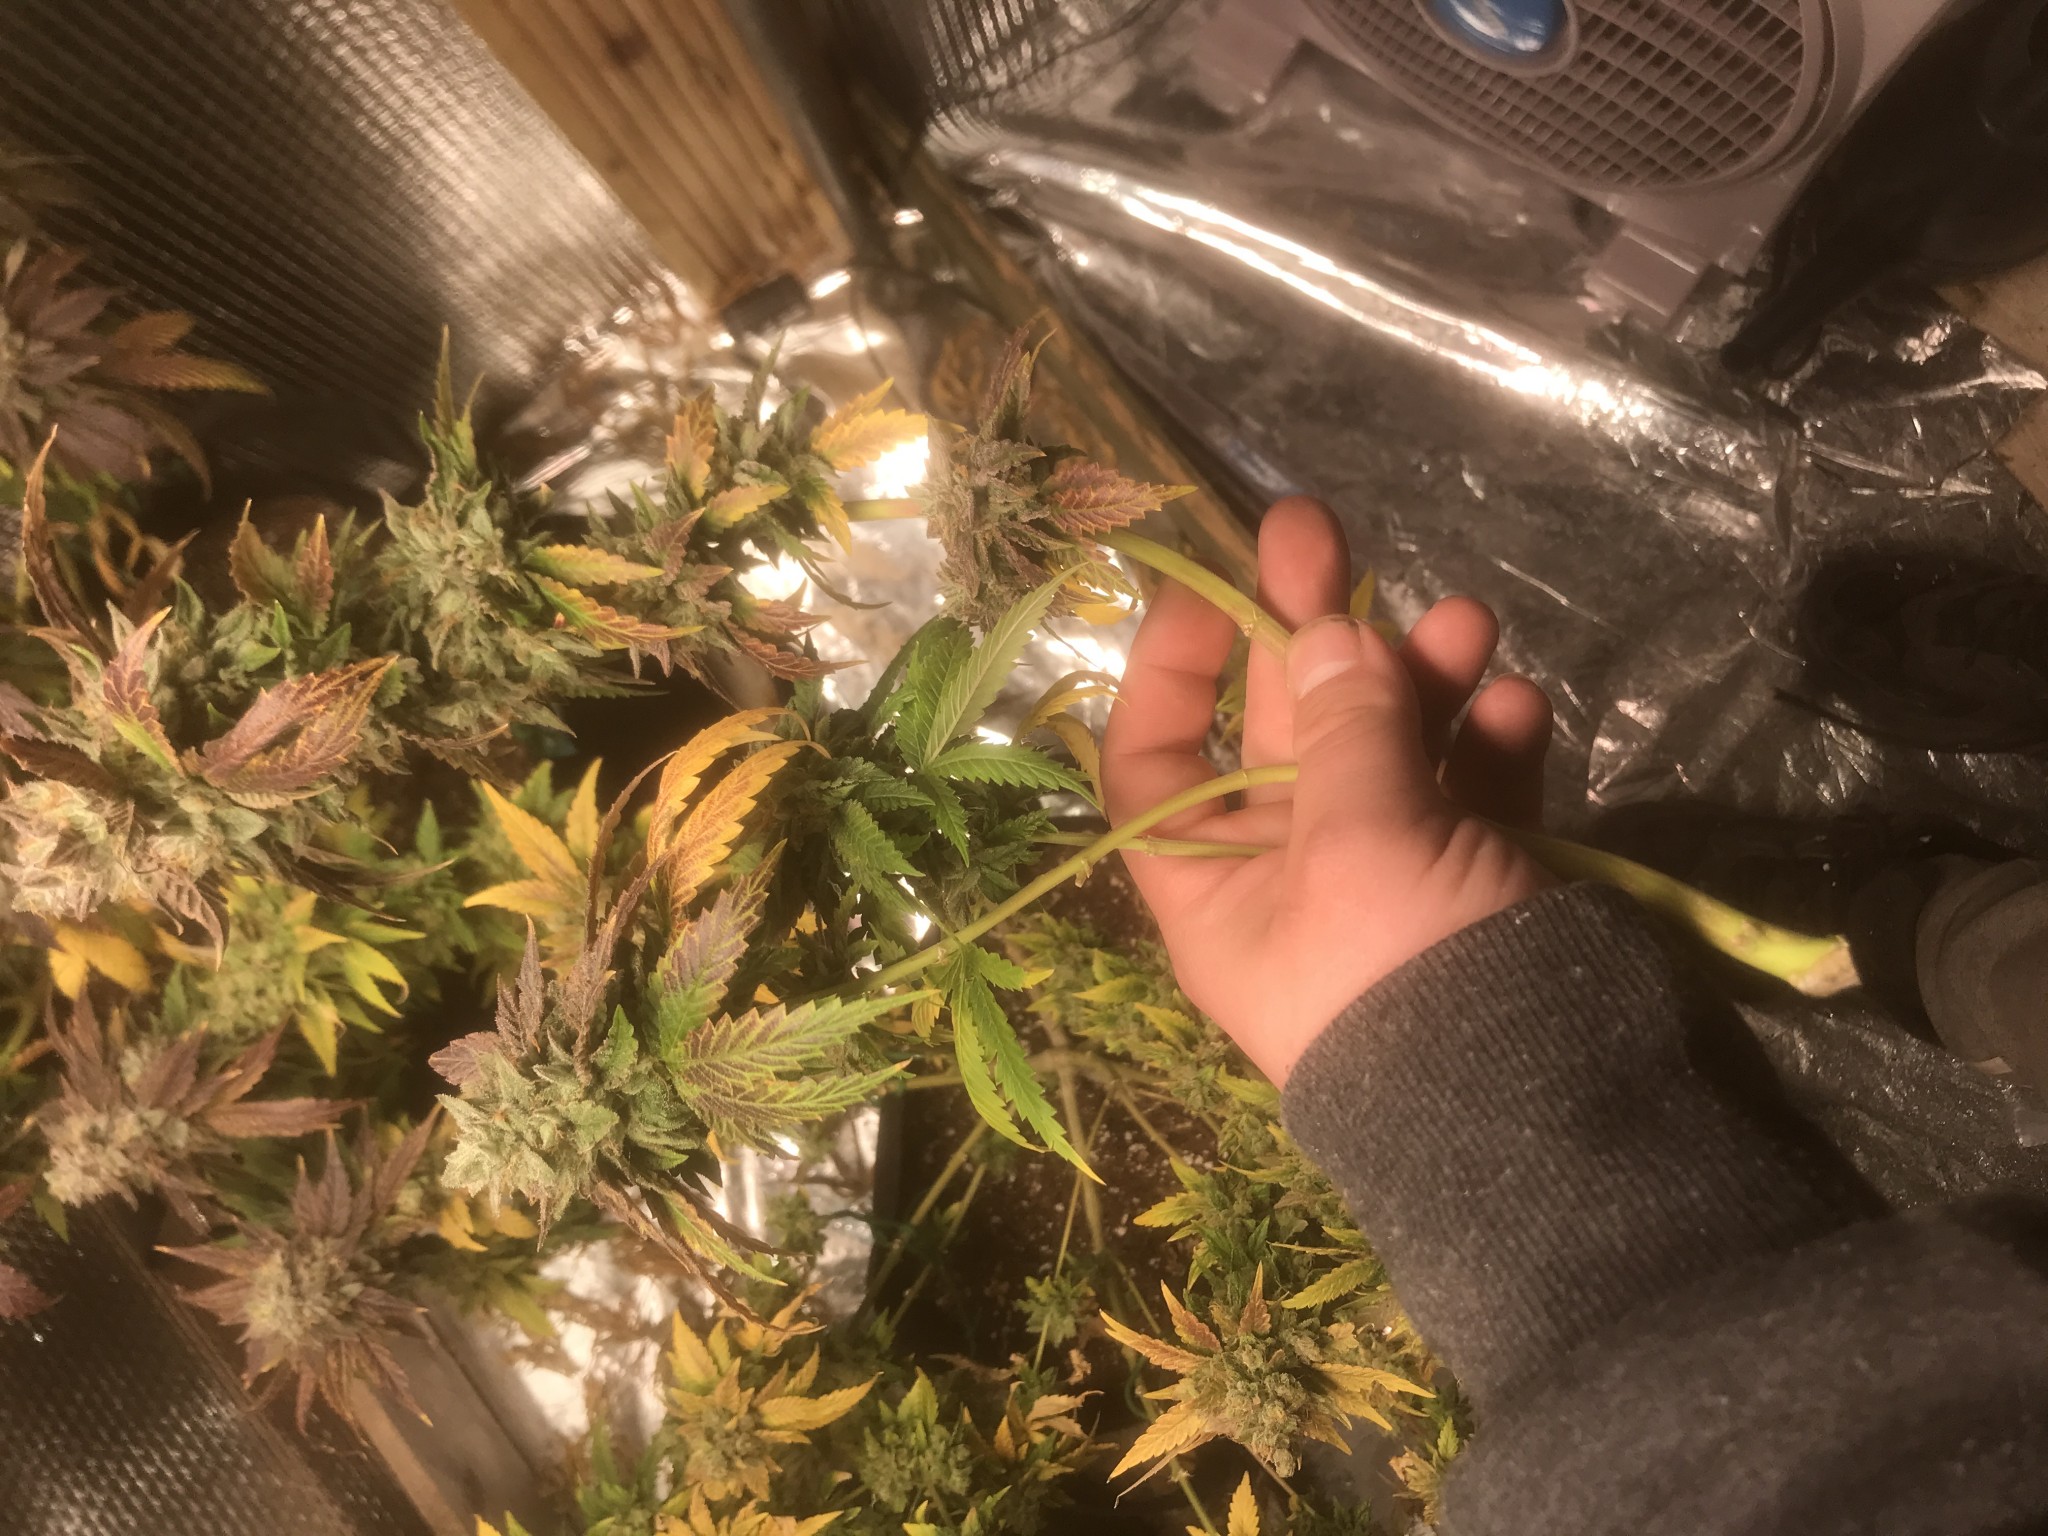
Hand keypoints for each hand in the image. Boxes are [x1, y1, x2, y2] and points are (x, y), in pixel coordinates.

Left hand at [1102, 497, 1554, 1084]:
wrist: (1556, 1120)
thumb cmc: (1409, 977)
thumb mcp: (1359, 844)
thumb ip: (1344, 727)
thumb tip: (1321, 630)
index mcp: (1218, 887)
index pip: (1156, 764)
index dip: (1170, 671)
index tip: (1214, 586)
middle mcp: (1294, 875)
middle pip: (1283, 728)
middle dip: (1310, 632)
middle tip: (1325, 529)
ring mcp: (1392, 877)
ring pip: (1391, 746)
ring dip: (1422, 677)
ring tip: (1472, 624)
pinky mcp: (1481, 884)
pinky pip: (1474, 791)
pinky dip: (1492, 745)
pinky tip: (1518, 709)